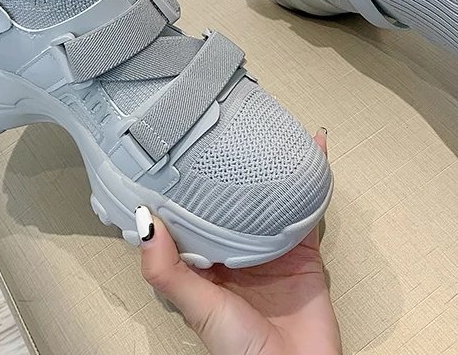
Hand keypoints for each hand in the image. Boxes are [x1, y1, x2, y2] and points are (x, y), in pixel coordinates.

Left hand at [136, 129, 340, 354]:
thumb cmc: (242, 352)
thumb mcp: (199, 307)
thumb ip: (168, 270)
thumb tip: (144, 221)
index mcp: (205, 265)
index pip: (191, 216)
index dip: (184, 185)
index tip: (176, 149)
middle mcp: (236, 253)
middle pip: (231, 201)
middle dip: (229, 168)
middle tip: (224, 125)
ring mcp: (271, 249)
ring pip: (268, 198)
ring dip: (271, 167)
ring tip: (265, 129)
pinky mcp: (303, 250)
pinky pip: (306, 208)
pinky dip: (312, 180)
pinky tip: (312, 152)